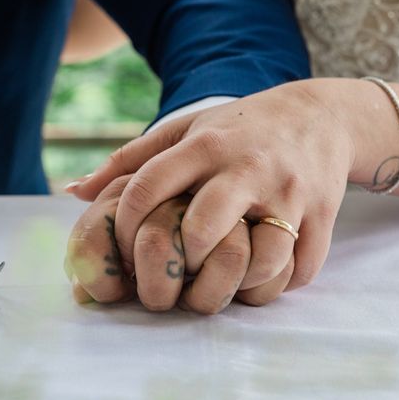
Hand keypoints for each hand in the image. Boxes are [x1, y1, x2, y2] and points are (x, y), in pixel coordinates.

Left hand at [71, 80, 363, 293]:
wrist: (321, 116)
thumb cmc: (242, 129)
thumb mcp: (188, 130)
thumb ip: (132, 159)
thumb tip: (75, 192)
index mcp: (206, 145)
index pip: (148, 188)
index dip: (124, 228)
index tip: (123, 248)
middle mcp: (247, 168)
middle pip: (202, 231)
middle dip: (181, 263)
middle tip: (176, 273)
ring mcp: (290, 193)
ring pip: (261, 259)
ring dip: (237, 282)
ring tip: (225, 279)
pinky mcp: (323, 216)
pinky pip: (300, 269)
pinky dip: (279, 283)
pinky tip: (262, 274)